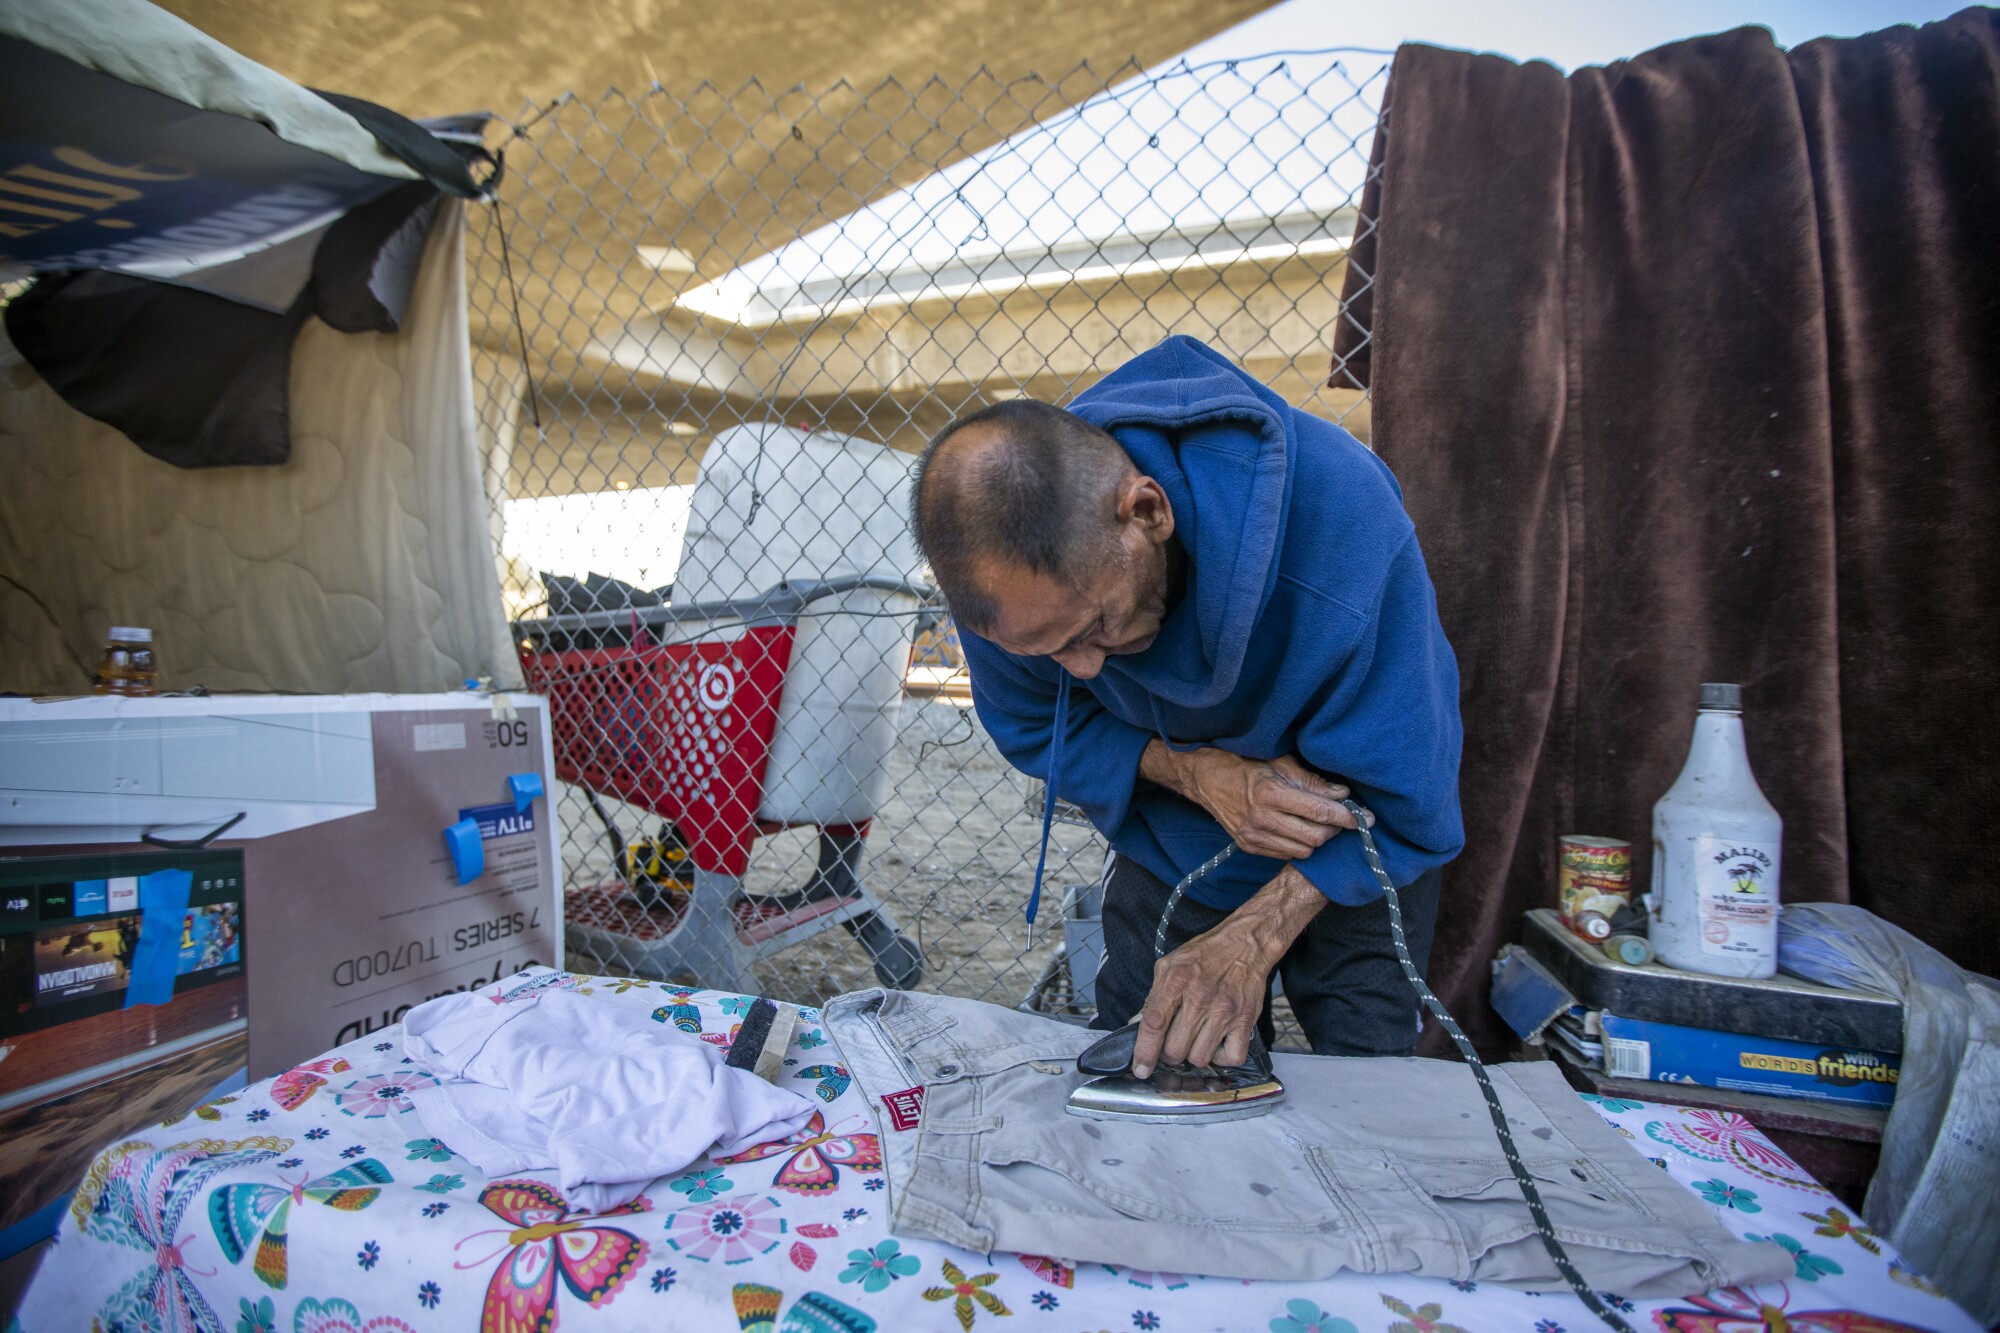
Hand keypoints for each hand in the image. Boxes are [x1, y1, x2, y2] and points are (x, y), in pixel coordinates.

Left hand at [1130, 865, 1327, 1077]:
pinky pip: (1231, 1058)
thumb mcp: (1170, 966)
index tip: (1141, 1068)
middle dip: (1170, 1054)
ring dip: (1194, 1055)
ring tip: (1196, 1039)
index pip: (1154, 1023)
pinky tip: (1217, 1044)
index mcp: (1177, 980)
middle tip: (1174, 1043)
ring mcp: (1225, 1010)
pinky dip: (1222, 1058)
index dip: (1144, 1051)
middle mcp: (1200, 997)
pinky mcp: (1246, 1020)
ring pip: (1200, 1058)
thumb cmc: (1205, 955)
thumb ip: (1153, 996)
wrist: (1245, 944)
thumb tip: (1136, 1026)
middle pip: (1175, 1049)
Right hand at [1143, 744, 1364, 859]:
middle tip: (1342, 818)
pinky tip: (1300, 830)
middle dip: (1336, 830)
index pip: (1321, 812)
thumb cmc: (1246, 765)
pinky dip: (1300, 844)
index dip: (1348, 817)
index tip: (1367, 818)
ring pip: (1304, 850)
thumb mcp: (1281, 763)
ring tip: (1320, 823)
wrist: (1206, 779)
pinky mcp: (1249, 847)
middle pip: (1316, 837)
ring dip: (1319, 838)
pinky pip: (1287, 854)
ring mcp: (1254, 836)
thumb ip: (1313, 781)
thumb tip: (1344, 794)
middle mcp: (1262, 819)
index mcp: (1270, 793)